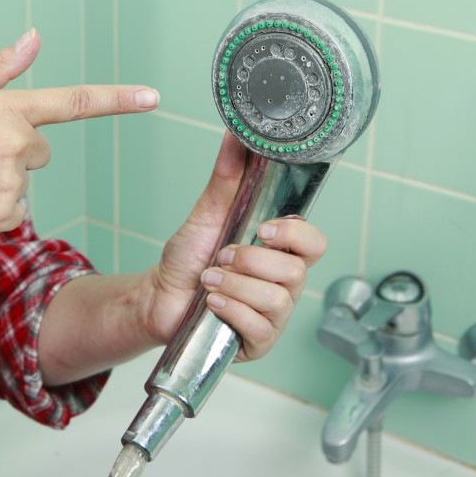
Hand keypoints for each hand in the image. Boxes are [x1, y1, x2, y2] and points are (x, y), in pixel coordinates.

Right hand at [0, 29, 159, 241]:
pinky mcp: (4, 214)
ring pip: (24, 181)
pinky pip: (13, 213)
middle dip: (13, 152)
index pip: (75, 101)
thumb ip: (0, 67)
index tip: (154, 97)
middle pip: (40, 150)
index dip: (119, 99)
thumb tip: (34, 36)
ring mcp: (12, 181)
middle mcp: (16, 142)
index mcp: (8, 108)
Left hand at [147, 133, 327, 361]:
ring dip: (235, 286)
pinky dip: (232, 311)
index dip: (296, 234)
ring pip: (277, 300)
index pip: (315, 243)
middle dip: (250, 262)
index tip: (263, 229)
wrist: (160, 296)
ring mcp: (275, 315)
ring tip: (209, 281)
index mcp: (280, 251)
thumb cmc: (189, 257)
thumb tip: (236, 134)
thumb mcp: (207, 212)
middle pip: (296, 272)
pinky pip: (261, 329)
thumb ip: (226, 176)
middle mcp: (285, 284)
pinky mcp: (259, 342)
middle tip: (221, 257)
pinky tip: (213, 304)